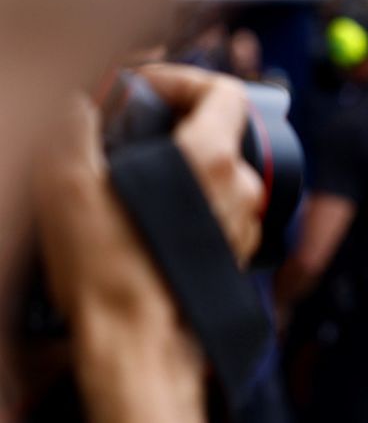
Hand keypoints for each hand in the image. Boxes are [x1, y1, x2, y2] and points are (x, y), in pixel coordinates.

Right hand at [30, 64, 263, 422]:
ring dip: (179, 163)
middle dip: (173, 122)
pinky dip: (188, 198)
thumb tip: (77, 102)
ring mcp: (243, 222)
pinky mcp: (235, 251)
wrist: (139, 344)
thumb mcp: (69, 182)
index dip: (182, 78)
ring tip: (129, 178)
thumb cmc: (112, 271)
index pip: (224, 89)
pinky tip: (146, 214)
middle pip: (220, 129)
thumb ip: (74, 126)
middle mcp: (241, 188)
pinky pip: (216, 206)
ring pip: (216, 170)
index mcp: (213, 159)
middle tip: (128, 133)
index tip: (143, 88)